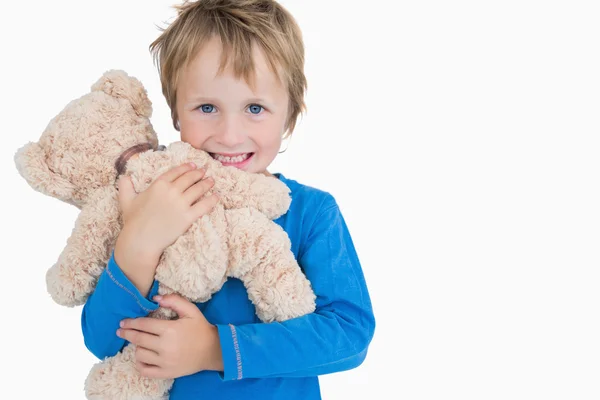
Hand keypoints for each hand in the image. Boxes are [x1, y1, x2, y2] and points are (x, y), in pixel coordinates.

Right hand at [114, 163, 218, 293]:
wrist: (141, 240)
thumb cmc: (133, 222)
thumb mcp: (126, 200)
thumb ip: (125, 186)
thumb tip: (124, 176)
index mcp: (158, 185)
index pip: (176, 172)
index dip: (186, 167)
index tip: (192, 165)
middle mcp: (171, 191)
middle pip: (189, 178)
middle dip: (198, 173)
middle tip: (204, 171)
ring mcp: (181, 203)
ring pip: (198, 189)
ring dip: (207, 183)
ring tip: (212, 181)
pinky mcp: (188, 216)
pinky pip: (204, 205)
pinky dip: (212, 200)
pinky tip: (217, 196)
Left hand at [117, 294, 223, 378]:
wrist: (212, 350)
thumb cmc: (200, 329)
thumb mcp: (191, 310)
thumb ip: (174, 300)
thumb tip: (155, 298)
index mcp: (170, 329)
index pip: (144, 324)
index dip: (131, 322)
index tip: (123, 322)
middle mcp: (165, 346)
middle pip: (138, 339)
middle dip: (126, 333)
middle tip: (120, 330)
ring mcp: (165, 361)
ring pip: (140, 354)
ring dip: (136, 347)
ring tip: (138, 342)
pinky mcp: (166, 372)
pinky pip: (145, 370)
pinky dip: (139, 364)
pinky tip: (141, 357)